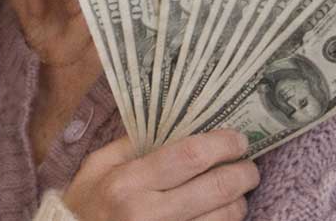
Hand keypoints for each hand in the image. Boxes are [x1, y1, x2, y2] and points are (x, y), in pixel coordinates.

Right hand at [63, 130, 257, 220]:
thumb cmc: (85, 206)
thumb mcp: (97, 168)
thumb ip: (131, 144)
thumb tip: (173, 123)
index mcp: (128, 182)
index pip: (189, 156)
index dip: (222, 144)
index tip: (238, 139)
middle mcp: (148, 213)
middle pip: (216, 188)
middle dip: (243, 173)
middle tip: (249, 166)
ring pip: (224, 218)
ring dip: (239, 201)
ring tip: (236, 191)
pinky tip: (221, 214)